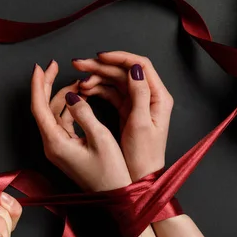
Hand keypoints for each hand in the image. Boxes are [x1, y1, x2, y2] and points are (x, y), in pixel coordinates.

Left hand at [30, 61, 131, 191]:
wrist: (115, 196)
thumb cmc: (111, 172)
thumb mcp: (100, 138)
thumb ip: (84, 113)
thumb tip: (71, 96)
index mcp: (55, 143)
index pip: (39, 108)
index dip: (38, 85)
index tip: (40, 67)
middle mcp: (52, 145)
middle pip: (42, 108)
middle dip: (46, 85)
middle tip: (53, 65)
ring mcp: (58, 147)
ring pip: (53, 114)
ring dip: (62, 95)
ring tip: (78, 81)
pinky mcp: (66, 149)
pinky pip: (62, 122)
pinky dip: (69, 107)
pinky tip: (80, 98)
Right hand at [74, 52, 173, 180]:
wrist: (141, 178)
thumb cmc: (143, 157)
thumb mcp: (140, 124)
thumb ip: (139, 94)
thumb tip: (134, 68)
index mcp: (158, 97)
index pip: (141, 65)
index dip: (119, 58)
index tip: (99, 57)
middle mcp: (150, 96)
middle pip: (124, 71)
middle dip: (101, 66)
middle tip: (78, 64)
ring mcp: (137, 103)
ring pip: (115, 81)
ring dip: (97, 78)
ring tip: (78, 81)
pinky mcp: (127, 111)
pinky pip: (111, 94)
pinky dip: (97, 90)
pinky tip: (84, 91)